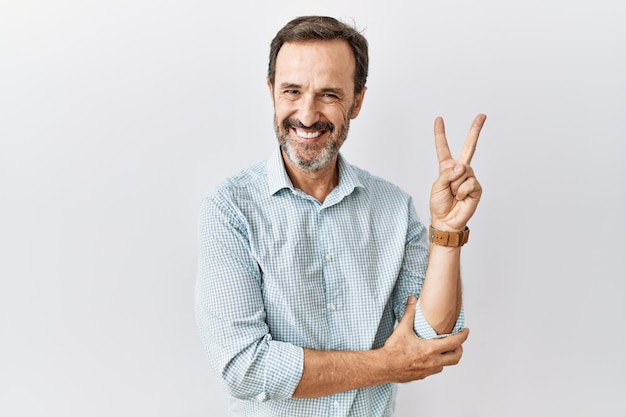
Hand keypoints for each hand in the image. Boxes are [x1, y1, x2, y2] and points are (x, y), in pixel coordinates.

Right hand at [381, 296, 468, 382]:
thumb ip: (409, 313)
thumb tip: (412, 299)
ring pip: (444, 366)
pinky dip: (435, 364)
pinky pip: (433, 371)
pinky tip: (428, 359)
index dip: (463, 336)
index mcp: (431, 349)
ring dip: (446, 358)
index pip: (454, 343)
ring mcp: (427, 371)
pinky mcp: (420, 376)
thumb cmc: (393, 350)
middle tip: (458, 344)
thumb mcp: (402, 329)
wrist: (384, 367)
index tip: (466, 331)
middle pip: (455, 358)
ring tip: (442, 350)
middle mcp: (432, 362)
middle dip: (459, 350)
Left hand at [430, 114, 486, 231]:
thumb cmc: (439, 204)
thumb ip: (447, 173)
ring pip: (464, 171)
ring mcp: (470, 177)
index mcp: (446, 167)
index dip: (440, 134)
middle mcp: (460, 169)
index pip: (443, 148)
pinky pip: (469, 182)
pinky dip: (463, 191)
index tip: (439, 119)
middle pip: (469, 147)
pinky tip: (461, 197)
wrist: (447, 221)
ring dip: (455, 185)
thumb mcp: (437, 186)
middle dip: (475, 131)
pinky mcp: (477, 187)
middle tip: (482, 115)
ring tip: (454, 194)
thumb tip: (462, 166)